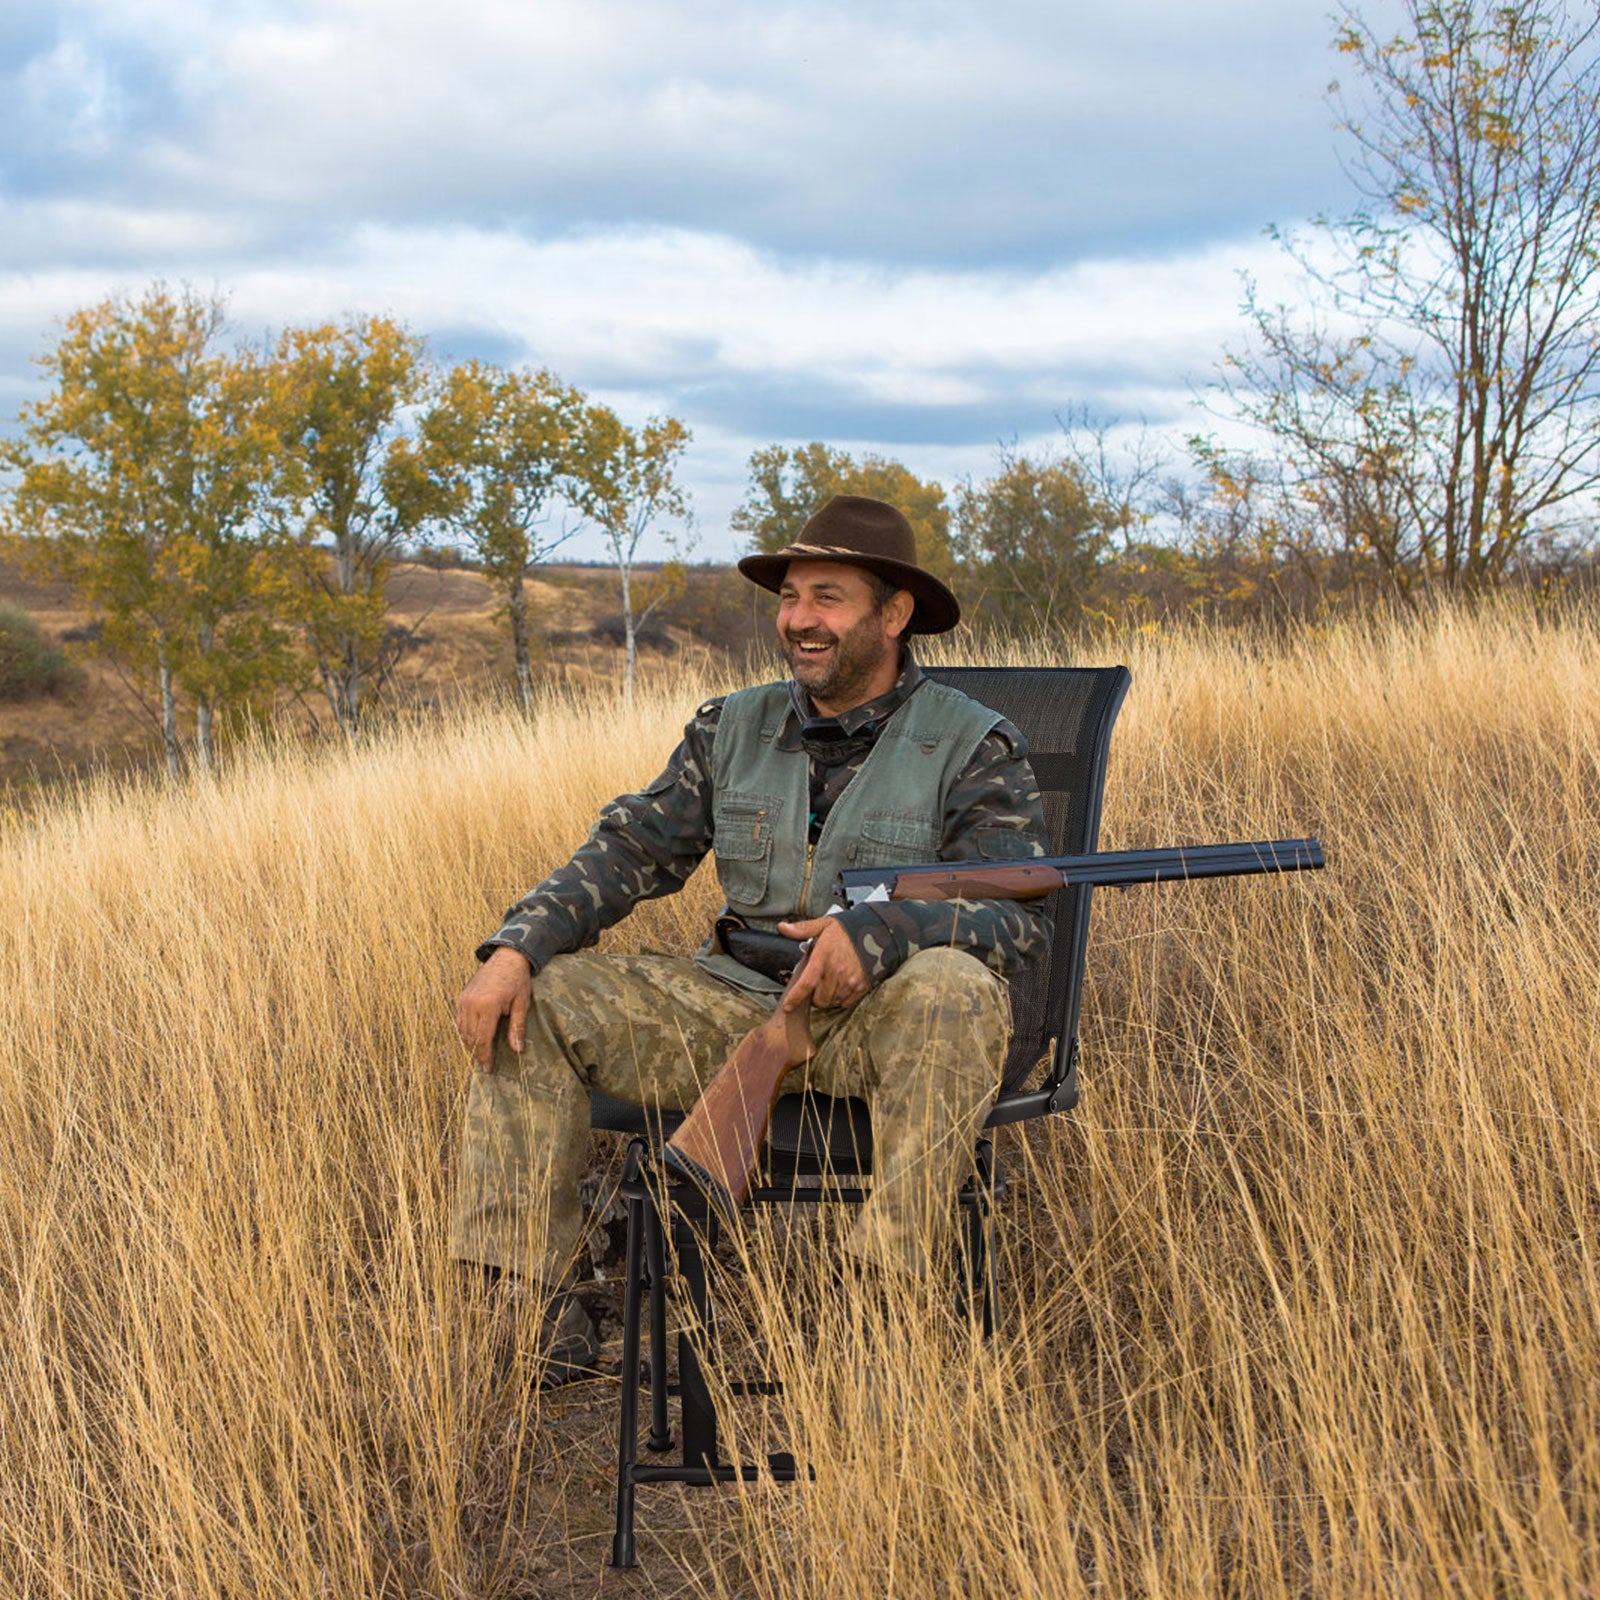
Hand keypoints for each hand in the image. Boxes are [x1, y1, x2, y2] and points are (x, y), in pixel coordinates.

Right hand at [455, 946, 533, 1070]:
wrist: (507, 957)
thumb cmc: (517, 980)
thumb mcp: (522, 1004)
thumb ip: (517, 1028)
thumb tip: (517, 1051)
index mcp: (488, 1006)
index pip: (482, 1039)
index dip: (485, 1057)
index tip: (489, 1069)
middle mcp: (471, 1004)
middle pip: (470, 1037)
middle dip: (477, 1053)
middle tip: (486, 1064)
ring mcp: (464, 1000)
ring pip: (462, 1030)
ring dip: (470, 1044)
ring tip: (480, 1053)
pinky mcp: (462, 997)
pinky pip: (459, 1020)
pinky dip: (465, 1031)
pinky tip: (474, 1037)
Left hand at [776, 916, 869, 1010]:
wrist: (877, 931)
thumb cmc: (848, 928)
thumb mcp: (824, 924)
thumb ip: (802, 929)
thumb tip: (782, 927)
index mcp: (824, 957)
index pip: (806, 984)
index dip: (795, 997)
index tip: (788, 1006)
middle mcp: (837, 972)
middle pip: (819, 999)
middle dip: (814, 996)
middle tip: (816, 984)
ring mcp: (851, 981)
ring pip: (832, 1002)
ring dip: (828, 997)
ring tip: (829, 983)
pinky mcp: (862, 986)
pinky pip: (846, 1002)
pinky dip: (841, 998)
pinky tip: (841, 985)